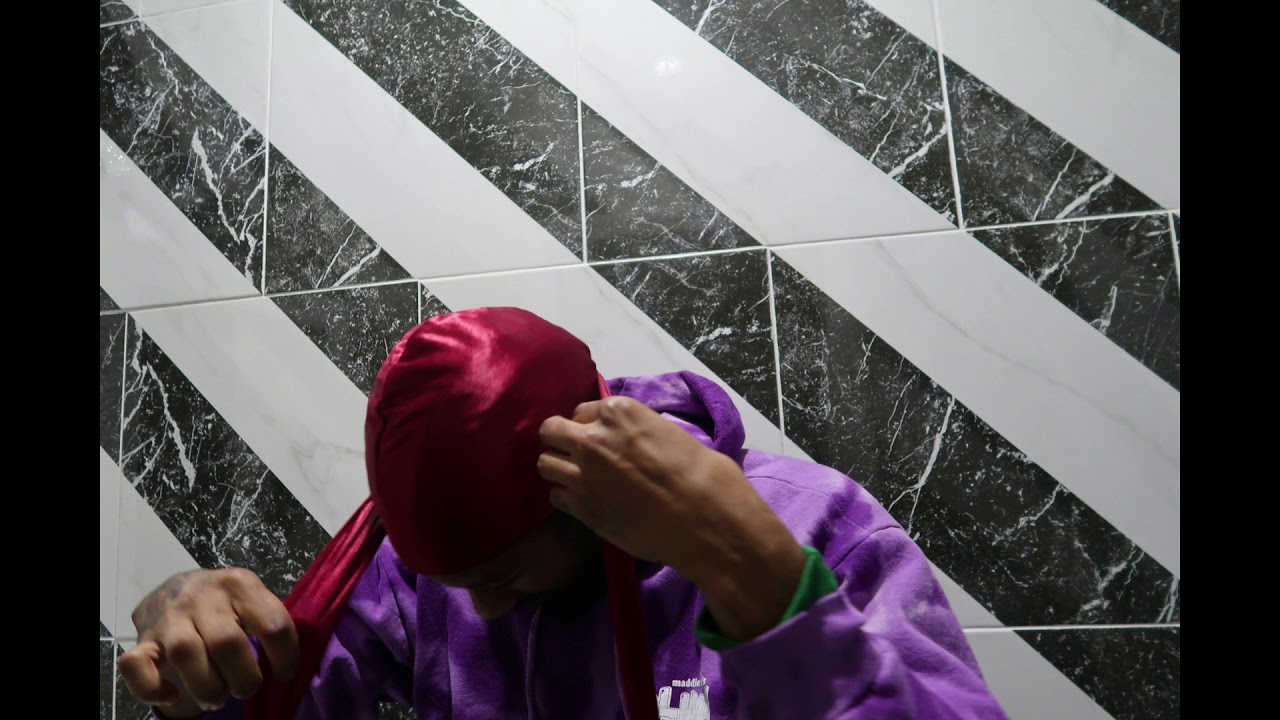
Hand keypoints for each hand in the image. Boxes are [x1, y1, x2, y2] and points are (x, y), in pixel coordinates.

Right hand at [119, 568, 299, 717]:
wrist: (175, 589)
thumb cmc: (226, 603)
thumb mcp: (252, 599)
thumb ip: (270, 622)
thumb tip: (292, 667)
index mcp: (239, 584)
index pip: (272, 624)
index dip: (285, 657)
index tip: (284, 674)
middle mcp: (202, 597)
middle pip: (227, 643)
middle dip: (244, 678)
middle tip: (247, 688)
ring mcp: (169, 618)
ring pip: (185, 654)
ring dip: (206, 687)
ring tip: (217, 698)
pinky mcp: (142, 640)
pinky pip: (136, 666)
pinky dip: (153, 689)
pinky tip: (172, 694)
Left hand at [538, 396, 805, 640]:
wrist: (705, 519)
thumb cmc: (703, 472)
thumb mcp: (668, 432)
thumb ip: (637, 432)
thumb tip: (629, 441)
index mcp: (618, 412)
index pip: (582, 411)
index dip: (591, 425)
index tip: (603, 439)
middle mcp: (593, 439)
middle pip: (551, 431)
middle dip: (562, 440)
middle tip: (579, 455)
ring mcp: (583, 475)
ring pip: (545, 464)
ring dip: (559, 468)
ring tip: (579, 479)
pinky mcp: (583, 509)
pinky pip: (557, 497)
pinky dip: (567, 497)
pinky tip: (586, 502)